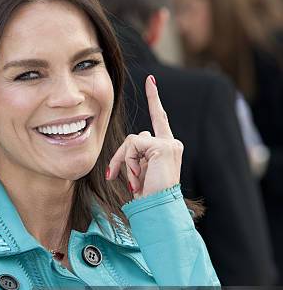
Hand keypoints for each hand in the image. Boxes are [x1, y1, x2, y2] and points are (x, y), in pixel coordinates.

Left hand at [107, 75, 182, 196]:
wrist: (158, 209)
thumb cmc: (148, 198)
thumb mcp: (141, 173)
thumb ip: (138, 155)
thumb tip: (133, 142)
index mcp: (168, 148)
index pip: (159, 119)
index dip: (154, 99)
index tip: (150, 80)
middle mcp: (172, 143)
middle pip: (136, 137)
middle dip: (122, 159)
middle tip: (117, 178)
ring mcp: (169, 144)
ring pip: (132, 142)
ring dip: (126, 163)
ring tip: (135, 183)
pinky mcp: (163, 147)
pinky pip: (133, 146)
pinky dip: (129, 162)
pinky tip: (138, 178)